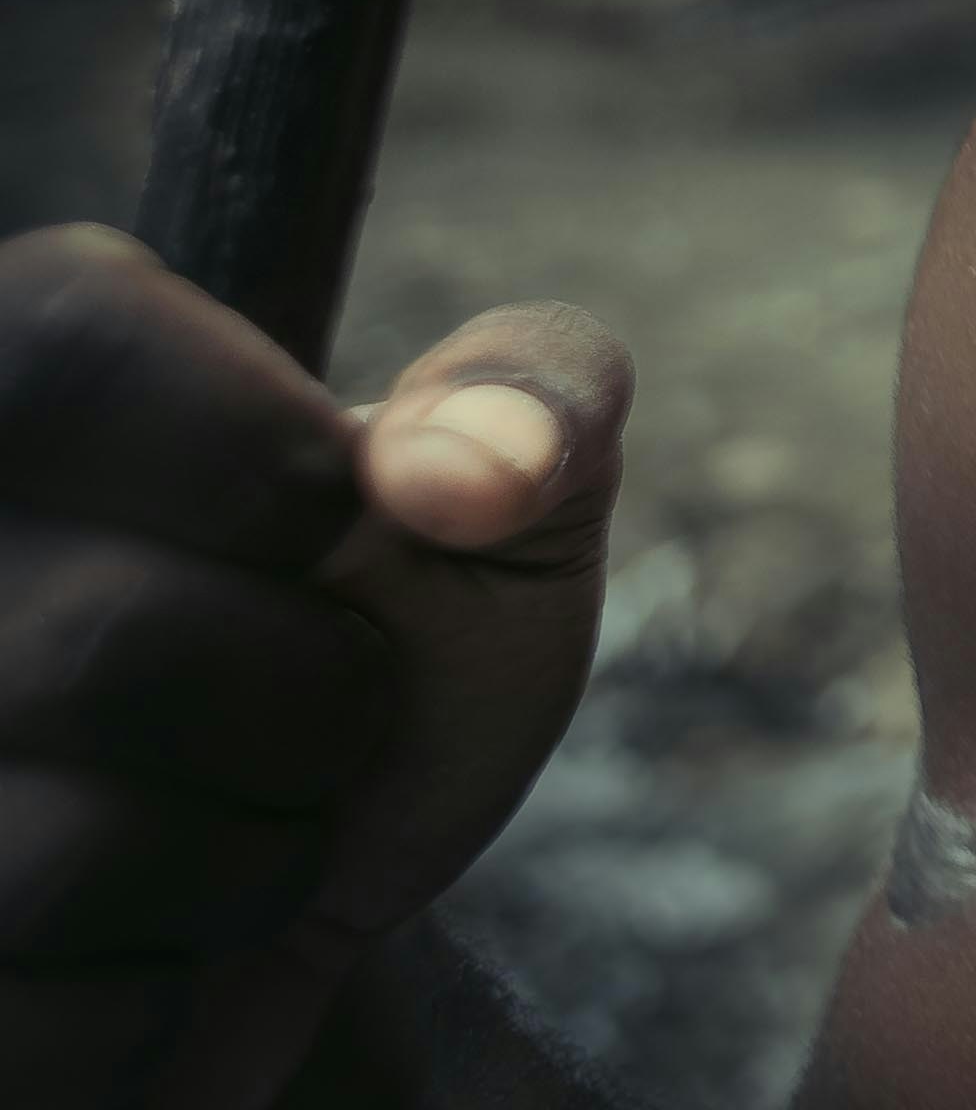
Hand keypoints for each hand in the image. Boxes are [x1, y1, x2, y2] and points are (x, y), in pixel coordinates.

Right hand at [0, 224, 628, 1107]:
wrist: (313, 883)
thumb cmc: (395, 644)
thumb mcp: (504, 490)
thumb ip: (535, 399)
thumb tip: (474, 464)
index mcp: (17, 396)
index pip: (58, 340)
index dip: (245, 442)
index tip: (330, 506)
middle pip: (111, 639)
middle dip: (310, 692)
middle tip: (322, 693)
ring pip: (77, 853)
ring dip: (255, 855)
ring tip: (245, 814)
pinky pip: (62, 1024)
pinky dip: (180, 995)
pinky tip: (162, 936)